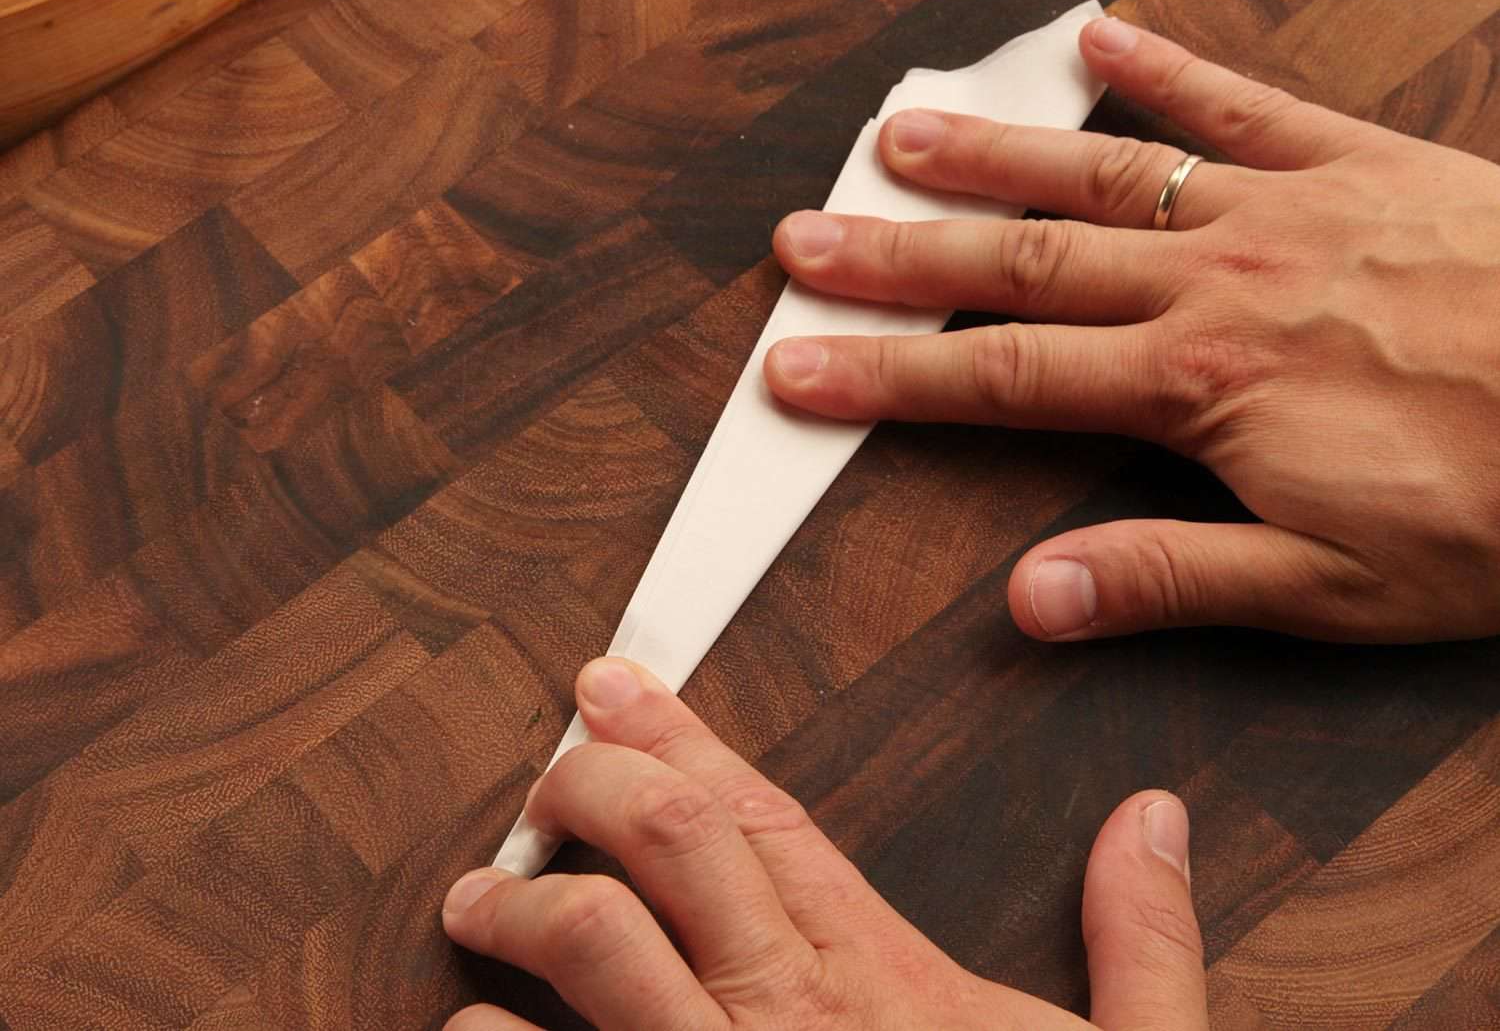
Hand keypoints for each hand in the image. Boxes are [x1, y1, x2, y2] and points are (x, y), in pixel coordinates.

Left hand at [442, 658, 1207, 1029]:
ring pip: (595, 950)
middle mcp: (790, 1016)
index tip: (612, 686)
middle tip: (546, 777)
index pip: (764, 816)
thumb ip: (1143, 943)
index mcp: (884, 981)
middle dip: (589, 784)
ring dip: (518, 910)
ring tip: (476, 901)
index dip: (681, 735)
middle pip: (667, 844)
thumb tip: (1149, 821)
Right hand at [764, 17, 1499, 643]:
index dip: (886, 373)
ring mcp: (1283, 209)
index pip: (999, 378)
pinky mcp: (1361, 164)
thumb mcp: (1332, 589)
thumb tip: (1029, 598)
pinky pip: (1241, 104)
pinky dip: (1164, 70)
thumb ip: (1170, 580)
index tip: (797, 367)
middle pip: (1019, 262)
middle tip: (804, 239)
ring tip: (897, 135)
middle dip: (898, 253)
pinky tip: (1095, 43)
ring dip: (990, 156)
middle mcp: (1216, 281)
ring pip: (1102, 175)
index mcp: (1197, 386)